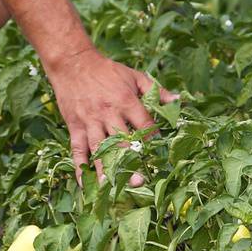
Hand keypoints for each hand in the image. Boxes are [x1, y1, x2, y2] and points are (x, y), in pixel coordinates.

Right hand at [44, 48, 177, 182]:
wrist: (73, 62)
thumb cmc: (107, 71)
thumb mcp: (134, 76)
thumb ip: (156, 91)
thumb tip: (178, 101)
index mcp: (126, 101)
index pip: (143, 124)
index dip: (152, 140)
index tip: (159, 155)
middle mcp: (108, 113)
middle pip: (121, 141)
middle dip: (129, 162)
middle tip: (139, 182)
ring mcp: (90, 121)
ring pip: (98, 149)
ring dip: (104, 169)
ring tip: (110, 187)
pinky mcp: (75, 126)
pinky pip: (77, 149)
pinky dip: (80, 167)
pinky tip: (85, 183)